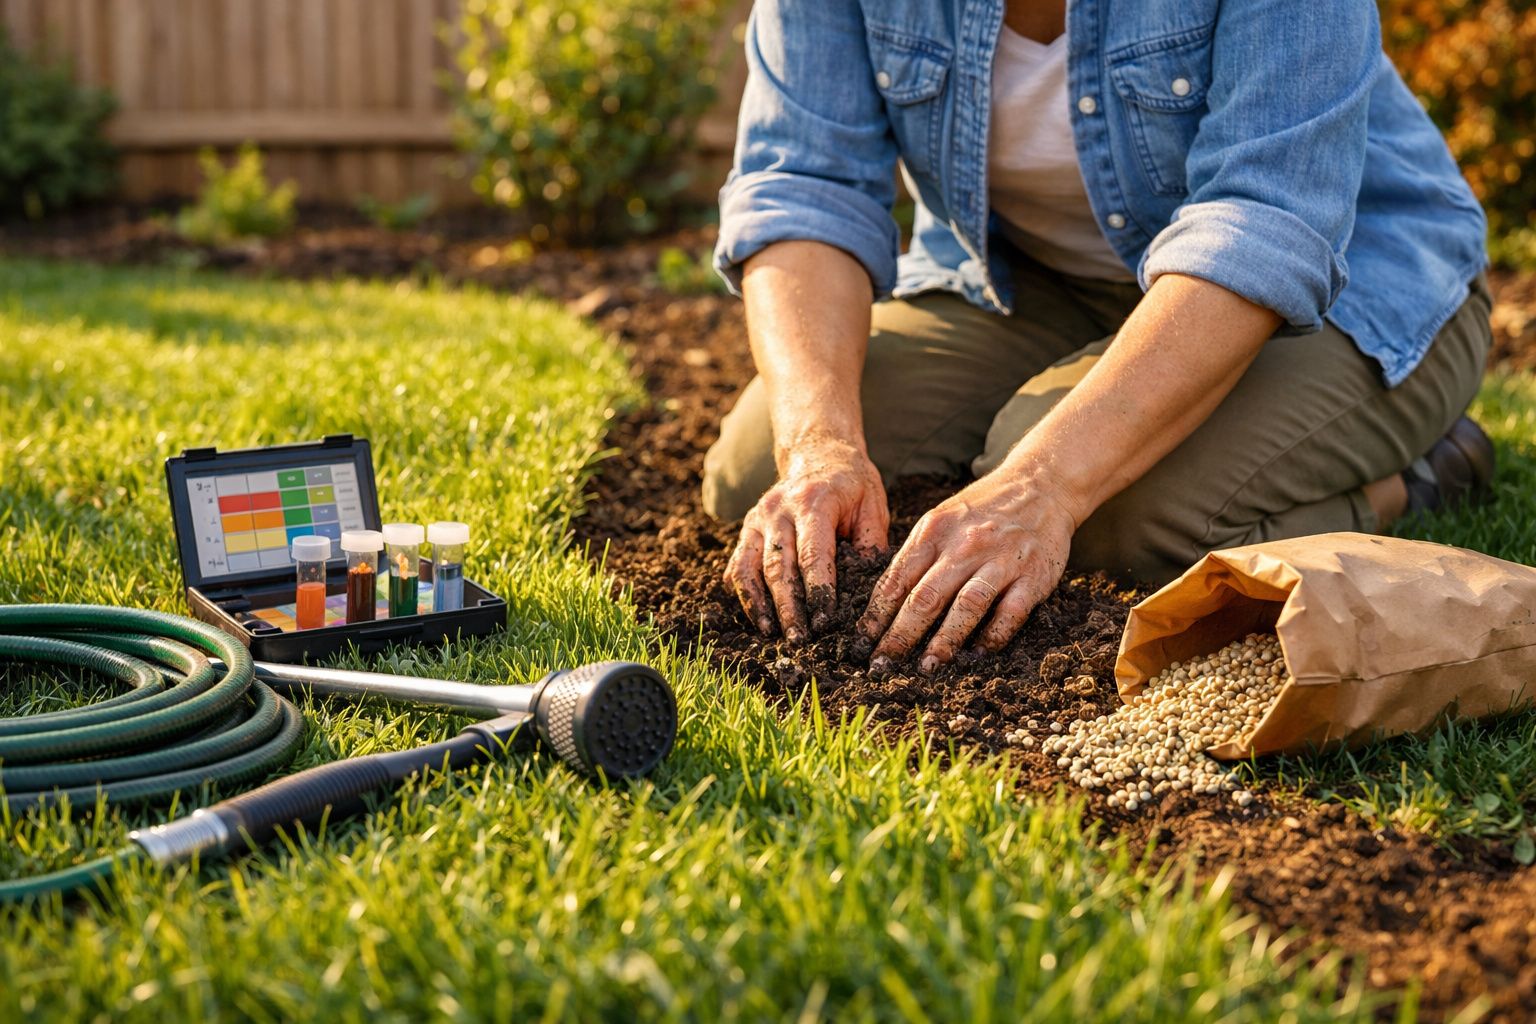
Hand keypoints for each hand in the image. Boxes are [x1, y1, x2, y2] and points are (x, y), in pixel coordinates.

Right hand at [725, 438, 888, 641]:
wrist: (818, 453)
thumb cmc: (852, 484)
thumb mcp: (872, 505)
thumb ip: (871, 545)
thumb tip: (871, 591)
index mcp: (813, 502)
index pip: (812, 554)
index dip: (818, 591)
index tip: (825, 622)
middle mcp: (777, 509)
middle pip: (777, 566)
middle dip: (788, 607)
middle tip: (799, 639)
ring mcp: (757, 518)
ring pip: (750, 568)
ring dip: (759, 605)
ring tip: (771, 633)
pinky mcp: (746, 528)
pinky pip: (738, 565)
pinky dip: (744, 593)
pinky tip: (756, 616)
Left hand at [855, 468, 1079, 671]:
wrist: (1041, 486)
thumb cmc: (983, 509)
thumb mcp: (941, 519)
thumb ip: (916, 555)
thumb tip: (884, 600)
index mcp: (934, 531)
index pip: (897, 579)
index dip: (877, 614)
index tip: (862, 642)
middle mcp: (965, 545)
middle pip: (926, 597)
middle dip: (900, 636)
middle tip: (883, 665)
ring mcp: (1001, 560)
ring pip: (966, 606)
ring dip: (944, 641)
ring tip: (927, 668)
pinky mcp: (1033, 576)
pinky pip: (1010, 613)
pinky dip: (993, 636)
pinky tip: (977, 655)